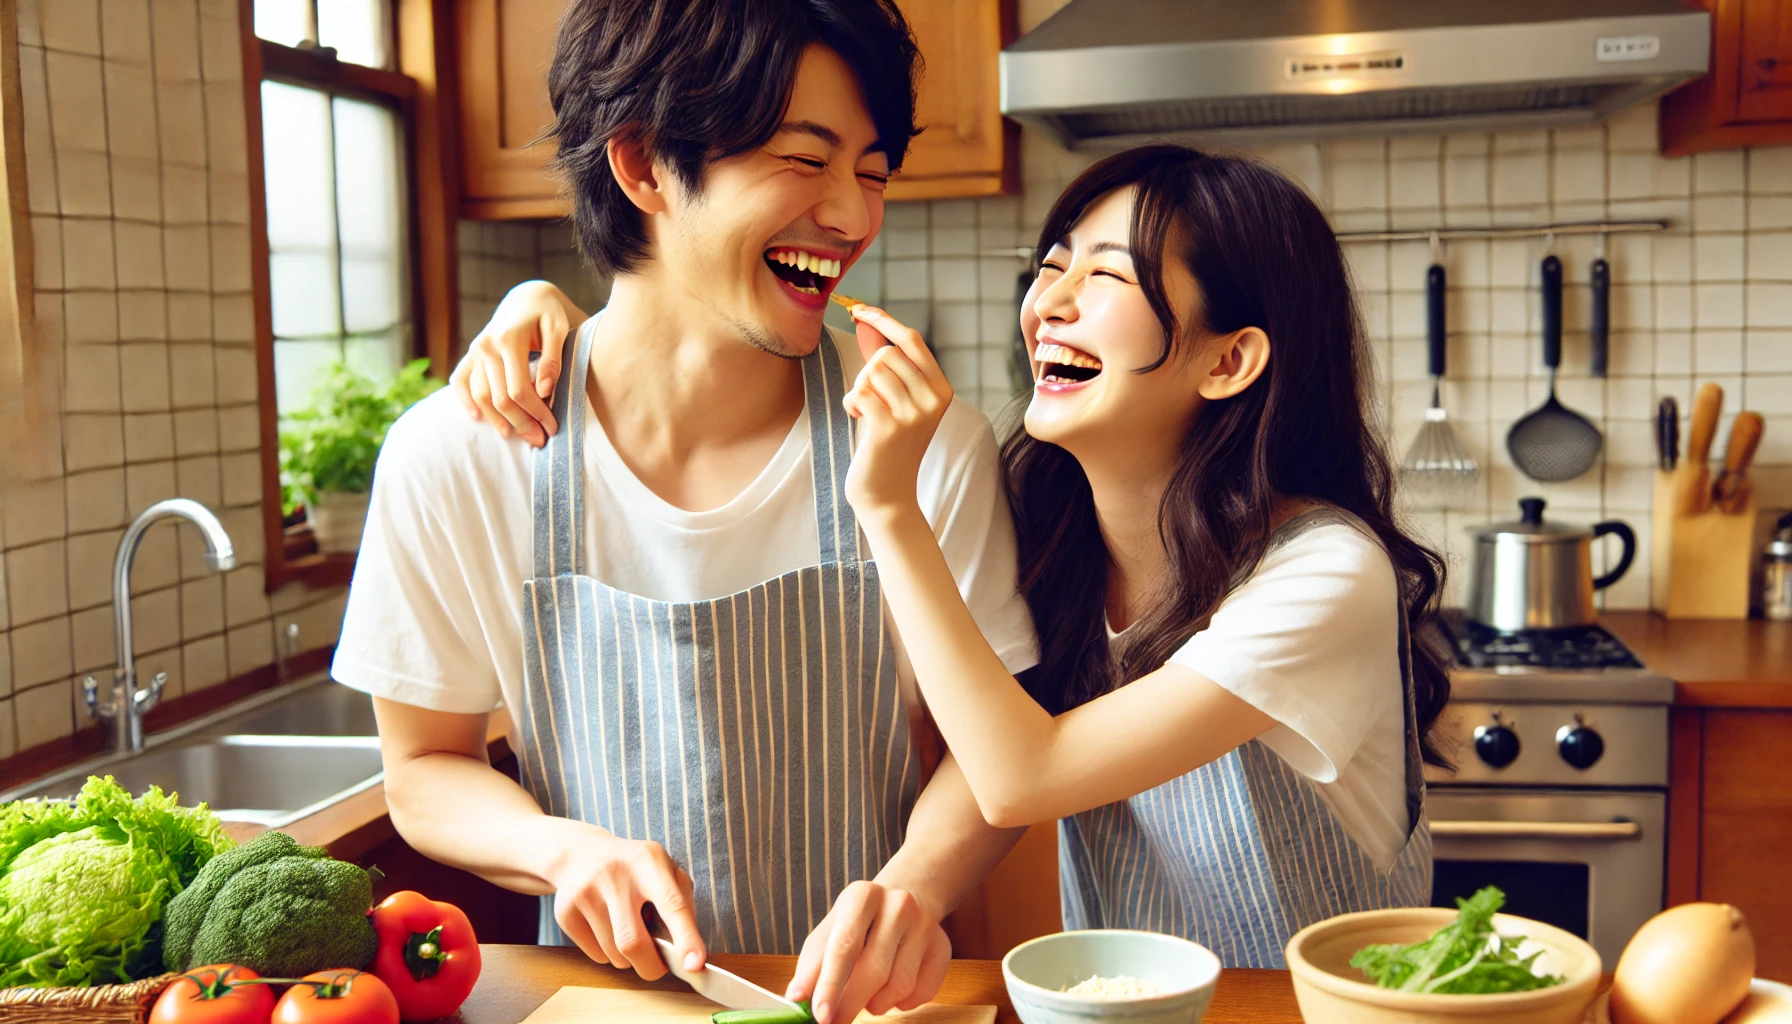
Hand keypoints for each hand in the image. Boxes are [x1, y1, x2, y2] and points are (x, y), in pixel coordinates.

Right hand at [450, 280, 574, 446]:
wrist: (526, 298)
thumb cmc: (548, 314)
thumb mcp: (558, 329)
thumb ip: (552, 359)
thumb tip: (543, 390)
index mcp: (508, 339)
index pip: (519, 389)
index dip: (536, 413)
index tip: (552, 427)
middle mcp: (486, 346)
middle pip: (500, 398)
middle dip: (521, 423)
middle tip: (539, 440)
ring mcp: (475, 350)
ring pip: (480, 395)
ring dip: (496, 420)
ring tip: (514, 436)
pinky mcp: (470, 354)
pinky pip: (461, 381)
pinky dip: (465, 400)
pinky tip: (477, 418)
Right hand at [544, 825, 705, 981]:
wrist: (581, 854)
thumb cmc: (635, 869)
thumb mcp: (664, 871)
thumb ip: (681, 905)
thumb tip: (689, 953)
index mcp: (648, 860)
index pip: (671, 903)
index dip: (686, 937)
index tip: (695, 965)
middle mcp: (614, 874)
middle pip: (632, 942)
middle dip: (651, 966)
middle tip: (659, 967)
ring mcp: (585, 891)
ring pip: (614, 954)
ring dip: (629, 958)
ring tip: (629, 933)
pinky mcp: (565, 910)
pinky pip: (595, 955)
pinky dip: (608, 954)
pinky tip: (607, 930)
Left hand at [786, 881, 951, 1023]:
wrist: (902, 899)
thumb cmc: (857, 923)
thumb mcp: (828, 933)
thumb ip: (811, 966)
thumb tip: (796, 998)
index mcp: (862, 896)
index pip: (845, 946)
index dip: (831, 985)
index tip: (820, 1015)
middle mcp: (897, 905)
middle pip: (874, 969)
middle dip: (850, 1004)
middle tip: (835, 1023)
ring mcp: (924, 925)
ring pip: (899, 985)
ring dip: (877, 1003)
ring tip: (866, 995)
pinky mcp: (942, 946)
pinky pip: (923, 993)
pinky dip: (902, 1003)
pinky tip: (891, 992)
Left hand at [840, 305, 953, 521]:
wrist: (889, 494)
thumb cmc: (889, 445)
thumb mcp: (899, 402)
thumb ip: (889, 366)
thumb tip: (868, 322)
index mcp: (941, 390)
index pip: (912, 340)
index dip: (884, 320)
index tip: (859, 310)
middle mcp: (933, 400)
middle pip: (887, 355)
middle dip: (867, 372)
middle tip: (869, 400)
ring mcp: (914, 414)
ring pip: (872, 372)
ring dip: (859, 389)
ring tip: (867, 413)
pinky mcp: (890, 428)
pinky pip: (859, 392)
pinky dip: (851, 404)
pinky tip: (858, 421)